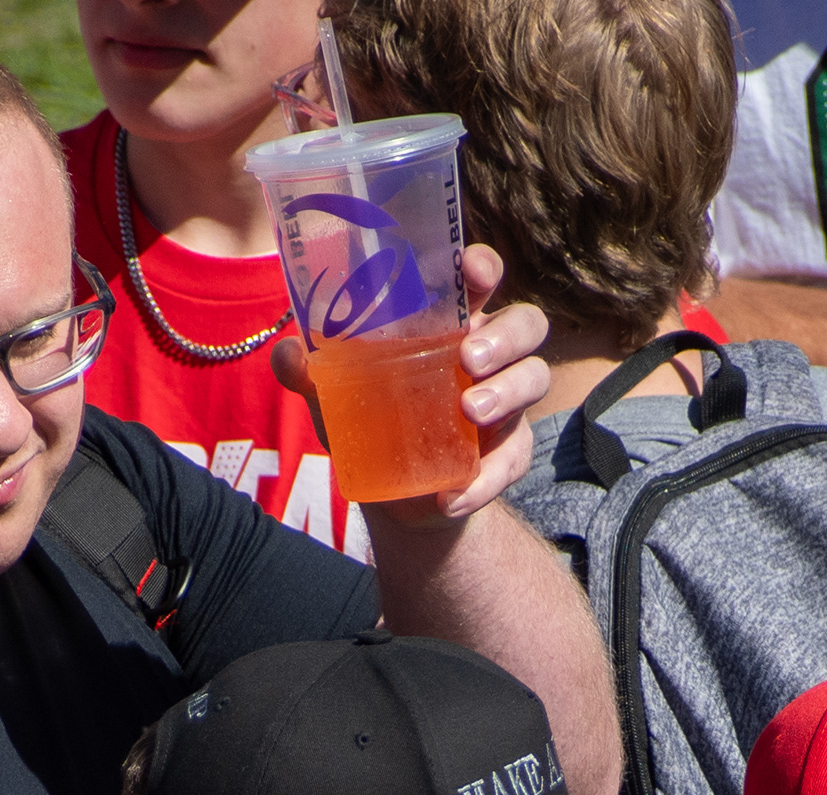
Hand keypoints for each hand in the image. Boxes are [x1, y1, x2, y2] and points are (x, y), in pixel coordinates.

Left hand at [273, 244, 551, 530]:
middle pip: (527, 322)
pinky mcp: (509, 451)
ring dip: (508, 392)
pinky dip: (485, 481)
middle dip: (506, 334)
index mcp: (449, 322)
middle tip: (469, 357)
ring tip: (471, 413)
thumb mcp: (336, 396)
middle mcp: (487, 353)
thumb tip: (290, 355)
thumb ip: (311, 374)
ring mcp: (505, 400)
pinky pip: (514, 460)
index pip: (480, 279)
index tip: (473, 269)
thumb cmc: (371, 420)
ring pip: (536, 377)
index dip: (484, 266)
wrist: (396, 497)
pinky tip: (452, 497)